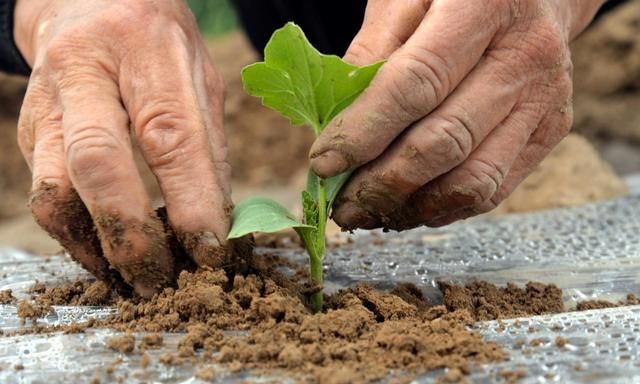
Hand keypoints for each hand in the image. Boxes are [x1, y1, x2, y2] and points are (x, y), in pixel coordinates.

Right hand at [14, 0, 231, 295]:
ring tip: (136, 278)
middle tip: (163, 281)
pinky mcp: (29, 132)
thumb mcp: (197, 78)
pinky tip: (109, 254)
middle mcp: (85, 75)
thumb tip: (217, 225)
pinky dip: (80, 237)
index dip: (192, 204)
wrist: (86, 6)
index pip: (170, 137)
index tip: (212, 253)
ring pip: (55, 191)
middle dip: (132, 235)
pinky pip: (47, 197)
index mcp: (145, 52)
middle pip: (97, 164)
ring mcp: (48, 106)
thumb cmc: (156, 44)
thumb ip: (206, 148)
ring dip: (97, 248)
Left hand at [309, 0, 605, 229]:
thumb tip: (336, 129)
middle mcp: (525, 55)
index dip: (363, 132)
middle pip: (443, 143)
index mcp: (483, 5)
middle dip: (382, 184)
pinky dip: (443, 208)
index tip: (323, 163)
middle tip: (342, 205)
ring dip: (411, 208)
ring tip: (370, 212)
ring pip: (472, 180)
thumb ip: (370, 55)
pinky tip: (408, 206)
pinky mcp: (550, 130)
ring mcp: (544, 99)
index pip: (414, 85)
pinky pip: (493, 189)